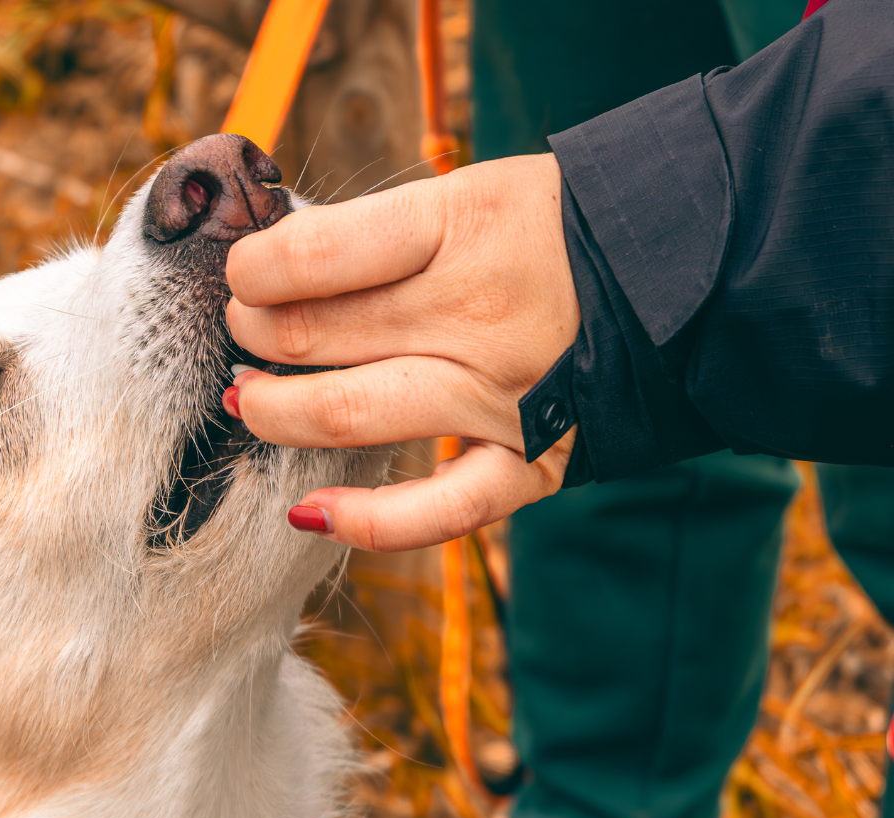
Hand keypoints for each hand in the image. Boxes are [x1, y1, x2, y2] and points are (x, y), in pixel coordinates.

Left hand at [224, 153, 579, 549]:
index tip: (245, 275)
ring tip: (250, 399)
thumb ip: (381, 233)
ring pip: (352, 413)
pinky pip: (439, 511)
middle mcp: (480, 313)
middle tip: (244, 333)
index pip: (321, 252)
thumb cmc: (551, 235)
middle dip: (258, 334)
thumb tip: (274, 271)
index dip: (258, 269)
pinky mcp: (528, 464)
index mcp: (465, 226)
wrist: (675, 284)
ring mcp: (501, 398)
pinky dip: (368, 522)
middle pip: (321, 333)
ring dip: (278, 411)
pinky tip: (310, 513)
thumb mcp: (472, 194)